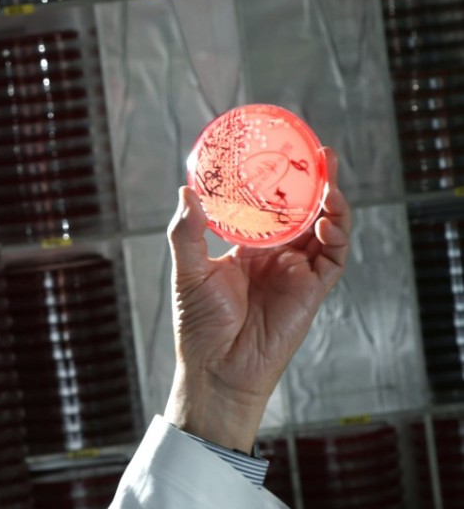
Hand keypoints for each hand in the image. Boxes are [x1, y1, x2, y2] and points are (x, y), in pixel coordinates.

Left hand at [163, 146, 350, 452]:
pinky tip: (327, 222)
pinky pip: (333, 260)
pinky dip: (337, 238)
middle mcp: (276, 256)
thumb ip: (187, 232)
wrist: (217, 369)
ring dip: (332, 205)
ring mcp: (296, 272)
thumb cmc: (199, 324)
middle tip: (322, 154)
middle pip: (304, 213)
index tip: (284, 151)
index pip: (270, 207)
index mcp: (247, 247)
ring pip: (325, 231)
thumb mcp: (189, 270)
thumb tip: (185, 191)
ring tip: (331, 182)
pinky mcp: (312, 292)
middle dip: (317, 184)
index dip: (281, 182)